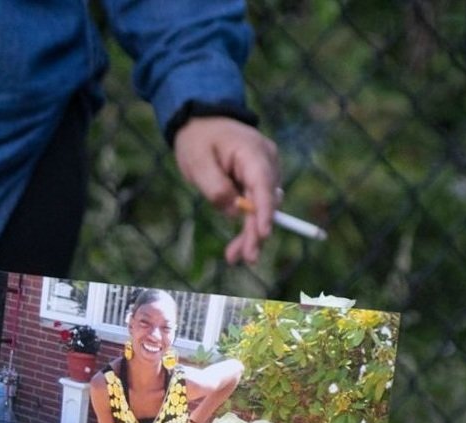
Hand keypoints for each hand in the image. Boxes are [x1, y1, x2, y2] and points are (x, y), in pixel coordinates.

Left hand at [171, 116, 279, 265]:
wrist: (202, 121)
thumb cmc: (199, 139)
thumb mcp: (198, 161)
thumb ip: (216, 187)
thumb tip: (235, 212)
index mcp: (252, 152)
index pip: (263, 185)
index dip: (264, 212)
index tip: (263, 234)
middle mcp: (266, 162)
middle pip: (267, 202)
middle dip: (256, 232)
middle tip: (246, 258)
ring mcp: (265, 171)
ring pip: (264, 209)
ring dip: (252, 234)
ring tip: (234, 257)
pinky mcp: (259, 181)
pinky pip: (257, 207)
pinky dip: (249, 225)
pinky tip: (238, 246)